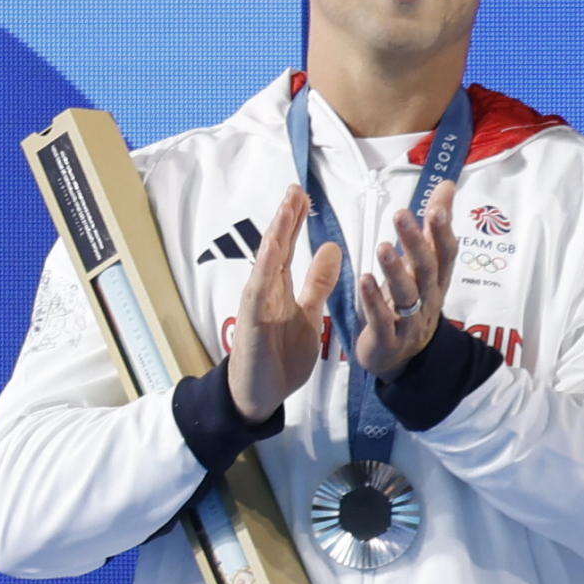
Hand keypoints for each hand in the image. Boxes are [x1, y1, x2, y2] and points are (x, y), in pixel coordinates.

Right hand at [220, 189, 336, 420]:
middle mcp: (266, 289)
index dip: (295, 222)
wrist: (261, 394)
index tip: (304, 196)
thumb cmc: (281, 355)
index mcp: (281, 288)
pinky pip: (259, 291)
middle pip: (275, 247)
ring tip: (286, 208)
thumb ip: (317, 282)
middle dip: (285, 218)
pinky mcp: (252, 321)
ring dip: (276, 234)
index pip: (288, 248)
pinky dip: (264, 269)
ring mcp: (257, 303)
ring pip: (266, 262)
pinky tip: (271, 248)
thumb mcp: (309, 313)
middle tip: (295, 189)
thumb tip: (330, 248)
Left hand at [355, 196, 457, 375]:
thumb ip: (432, 227)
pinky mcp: (389, 338)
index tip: (436, 207)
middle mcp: (428, 299)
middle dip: (417, 243)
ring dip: (395, 270)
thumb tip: (445, 187)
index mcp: (436, 281)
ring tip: (383, 248)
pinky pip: (382, 319)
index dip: (442, 232)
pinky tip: (364, 281)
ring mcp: (410, 321)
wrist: (398, 356)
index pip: (445, 253)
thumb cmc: (409, 303)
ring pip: (407, 294)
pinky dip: (373, 301)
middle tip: (402, 217)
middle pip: (427, 270)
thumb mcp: (422, 265)